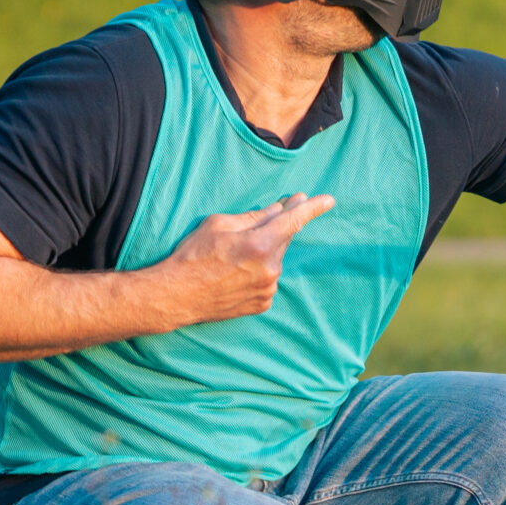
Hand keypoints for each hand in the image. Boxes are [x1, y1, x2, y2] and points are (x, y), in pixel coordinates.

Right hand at [149, 194, 337, 326]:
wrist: (176, 296)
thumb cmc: (192, 256)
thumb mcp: (218, 225)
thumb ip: (253, 217)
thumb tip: (279, 209)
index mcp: (260, 244)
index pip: (294, 220)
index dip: (313, 208)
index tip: (329, 200)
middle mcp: (270, 269)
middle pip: (283, 239)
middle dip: (278, 226)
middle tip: (270, 216)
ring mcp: (268, 289)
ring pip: (275, 260)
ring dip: (264, 251)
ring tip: (233, 256)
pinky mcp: (263, 304)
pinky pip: (268, 279)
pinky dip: (259, 271)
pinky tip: (236, 273)